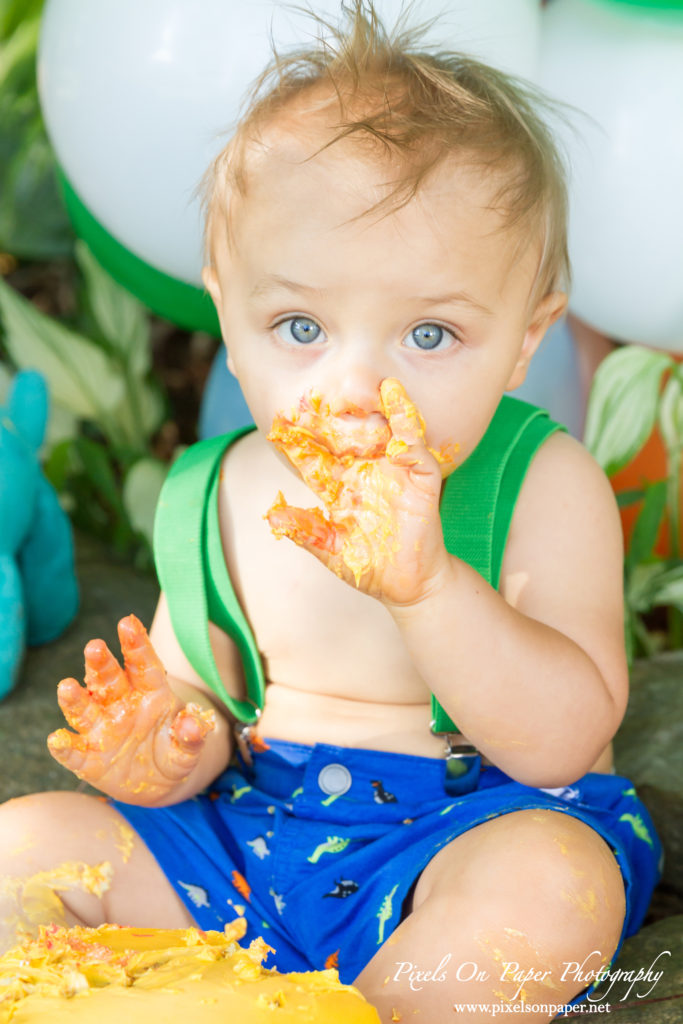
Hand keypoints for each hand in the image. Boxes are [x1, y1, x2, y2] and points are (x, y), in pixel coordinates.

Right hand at [48, 615, 214, 803]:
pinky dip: (65, 747)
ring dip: (75, 699)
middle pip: (109, 681)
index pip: (142, 665)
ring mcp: (103, 732)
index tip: (127, 622)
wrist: (159, 784)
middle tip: (94, 646)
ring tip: (66, 686)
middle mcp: (121, 706)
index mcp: (149, 694)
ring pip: (85, 711)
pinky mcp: (90, 761)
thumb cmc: (173, 753)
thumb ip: (191, 736)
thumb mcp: (188, 747)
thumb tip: (192, 722)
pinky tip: (56, 739)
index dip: (136, 645)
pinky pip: (75, 752)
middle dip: (101, 664)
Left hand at [266, 378, 453, 604]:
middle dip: (332, 416)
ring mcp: (394, 472)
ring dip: (377, 407)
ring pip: (383, 431)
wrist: (409, 585)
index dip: (299, 442)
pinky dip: (408, 424)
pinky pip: (415, 445)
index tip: (278, 423)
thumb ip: (306, 532)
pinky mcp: (421, 478)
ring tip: (372, 385)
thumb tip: (273, 517)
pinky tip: (397, 403)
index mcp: (340, 487)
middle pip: (347, 436)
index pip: (316, 458)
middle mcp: (365, 472)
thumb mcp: (332, 551)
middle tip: (315, 393)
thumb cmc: (369, 568)